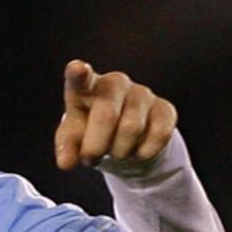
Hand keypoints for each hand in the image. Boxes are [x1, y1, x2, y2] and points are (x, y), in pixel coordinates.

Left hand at [54, 60, 175, 169]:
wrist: (126, 139)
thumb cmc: (92, 131)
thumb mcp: (74, 138)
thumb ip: (67, 147)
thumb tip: (66, 163)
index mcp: (86, 87)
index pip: (81, 78)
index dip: (78, 73)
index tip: (77, 69)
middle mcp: (115, 83)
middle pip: (106, 115)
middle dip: (95, 147)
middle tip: (90, 159)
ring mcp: (142, 93)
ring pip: (131, 129)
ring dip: (119, 152)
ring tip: (114, 151)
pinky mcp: (165, 109)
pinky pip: (158, 135)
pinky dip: (144, 153)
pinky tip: (137, 151)